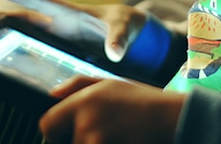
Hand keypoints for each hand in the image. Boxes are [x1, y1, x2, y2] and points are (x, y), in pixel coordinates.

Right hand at [0, 0, 147, 61]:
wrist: (136, 39)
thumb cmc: (129, 24)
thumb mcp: (126, 26)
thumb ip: (119, 38)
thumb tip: (115, 53)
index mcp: (73, 13)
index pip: (45, 2)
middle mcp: (62, 27)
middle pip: (29, 20)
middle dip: (7, 17)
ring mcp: (62, 42)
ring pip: (31, 40)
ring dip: (12, 41)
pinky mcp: (66, 57)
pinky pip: (43, 60)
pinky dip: (28, 63)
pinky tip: (15, 71)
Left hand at [39, 76, 184, 143]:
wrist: (172, 119)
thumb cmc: (142, 102)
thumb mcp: (109, 83)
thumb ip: (77, 85)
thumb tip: (52, 94)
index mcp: (83, 102)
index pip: (47, 125)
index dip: (55, 131)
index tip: (65, 133)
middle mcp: (87, 123)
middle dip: (76, 141)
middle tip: (99, 135)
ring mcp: (98, 143)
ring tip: (116, 137)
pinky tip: (122, 141)